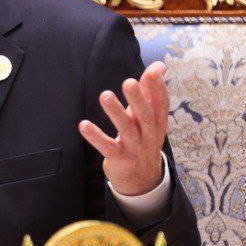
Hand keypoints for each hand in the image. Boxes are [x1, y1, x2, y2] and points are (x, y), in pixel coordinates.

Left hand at [78, 61, 168, 195]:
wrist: (143, 179)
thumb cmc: (144, 139)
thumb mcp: (150, 117)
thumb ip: (150, 91)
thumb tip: (159, 65)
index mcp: (158, 123)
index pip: (161, 104)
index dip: (158, 88)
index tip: (154, 71)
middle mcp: (149, 135)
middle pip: (145, 116)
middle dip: (138, 99)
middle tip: (128, 82)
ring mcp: (135, 148)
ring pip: (126, 130)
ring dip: (116, 112)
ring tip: (105, 96)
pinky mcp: (119, 159)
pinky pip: (107, 147)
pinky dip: (96, 137)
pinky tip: (83, 125)